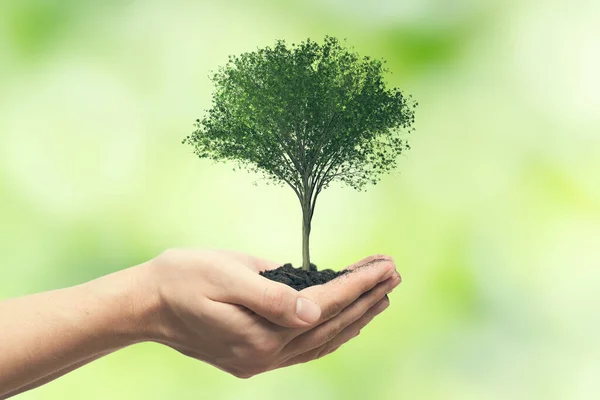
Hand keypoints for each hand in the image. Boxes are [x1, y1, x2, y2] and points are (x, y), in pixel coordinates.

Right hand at [141, 249, 400, 377]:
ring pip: (323, 341)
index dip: (358, 284)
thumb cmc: (184, 278)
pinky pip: (306, 349)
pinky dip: (332, 333)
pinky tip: (346, 322)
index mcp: (261, 332)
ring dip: (355, 318)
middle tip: (394, 274)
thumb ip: (272, 295)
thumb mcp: (226, 275)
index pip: (325, 305)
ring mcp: (260, 361)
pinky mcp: (254, 358)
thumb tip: (315, 310)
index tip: (385, 264)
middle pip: (331, 325)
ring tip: (381, 295)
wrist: (147, 304)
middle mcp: (265, 355)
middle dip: (366, 298)